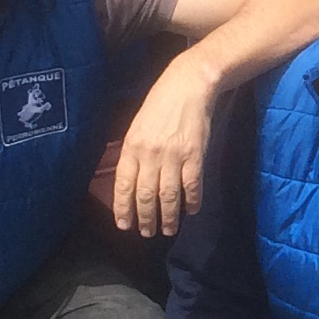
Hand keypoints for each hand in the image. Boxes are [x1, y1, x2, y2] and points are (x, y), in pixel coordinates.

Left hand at [110, 58, 219, 236]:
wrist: (188, 85)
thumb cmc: (160, 104)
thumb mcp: (138, 126)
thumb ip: (134, 153)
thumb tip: (131, 181)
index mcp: (132, 146)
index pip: (123, 185)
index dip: (123, 208)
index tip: (125, 224)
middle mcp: (150, 154)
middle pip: (146, 195)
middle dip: (146, 218)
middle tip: (148, 233)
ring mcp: (173, 155)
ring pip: (168, 195)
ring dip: (168, 217)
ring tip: (168, 229)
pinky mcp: (195, 155)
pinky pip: (192, 185)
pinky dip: (192, 201)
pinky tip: (191, 210)